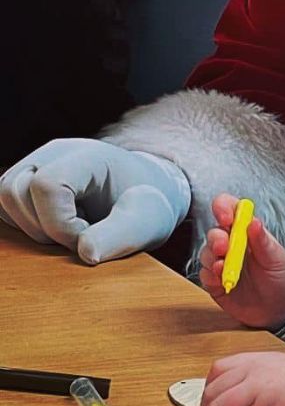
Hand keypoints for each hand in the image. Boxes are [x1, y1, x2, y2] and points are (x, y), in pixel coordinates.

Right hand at [0, 139, 189, 263]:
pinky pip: (6, 206)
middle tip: (81, 237)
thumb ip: (120, 236)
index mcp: (89, 155)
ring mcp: (39, 163)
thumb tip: (86, 253)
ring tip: (71, 232)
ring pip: (5, 197)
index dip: (59, 223)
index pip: (47, 184)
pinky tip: (59, 228)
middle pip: (15, 190)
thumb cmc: (148, 206)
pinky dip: (26, 225)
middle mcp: (57, 152)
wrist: (147, 195)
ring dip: (32, 227)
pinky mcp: (28, 180)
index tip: (88, 238)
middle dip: (43, 228)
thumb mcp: (148, 223)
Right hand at [198, 193, 284, 329]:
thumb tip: (254, 221)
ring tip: (224, 267)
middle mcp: (232, 245)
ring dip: (212, 258)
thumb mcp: (276, 259)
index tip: (225, 217)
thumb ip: (263, 241)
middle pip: (215, 232)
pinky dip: (210, 276)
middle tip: (224, 247)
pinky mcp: (214, 282)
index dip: (224, 208)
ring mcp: (222, 263)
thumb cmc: (280, 278)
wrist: (279, 310)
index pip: (232, 210)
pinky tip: (221, 281)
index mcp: (248, 232)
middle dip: (216, 238)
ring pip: (206, 253)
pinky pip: (204, 275)